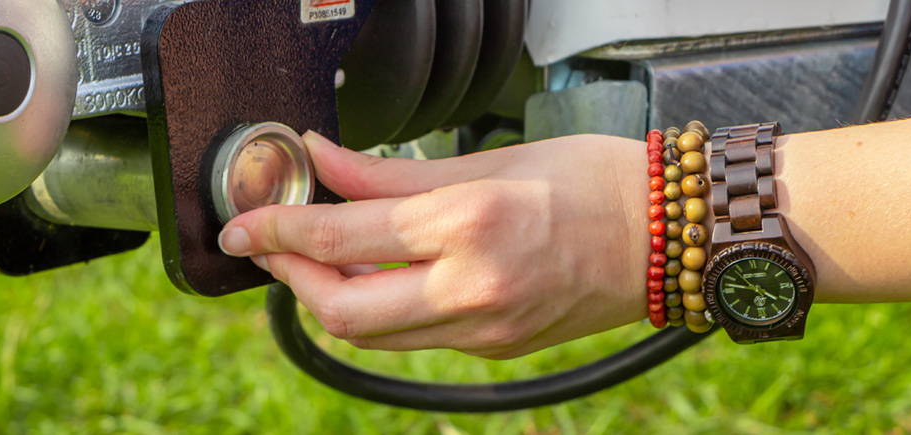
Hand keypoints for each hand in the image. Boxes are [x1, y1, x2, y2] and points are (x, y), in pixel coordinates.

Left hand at [217, 131, 652, 358]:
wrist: (668, 234)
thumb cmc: (591, 182)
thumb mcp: (484, 161)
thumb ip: (388, 175)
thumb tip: (323, 161)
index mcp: (468, 225)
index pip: (340, 238)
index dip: (277, 229)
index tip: (243, 222)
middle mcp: (472, 288)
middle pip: (341, 311)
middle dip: (290, 278)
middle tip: (269, 244)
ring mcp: (484, 329)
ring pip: (372, 334)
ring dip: (330, 296)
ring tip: (318, 254)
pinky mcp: (493, 349)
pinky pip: (413, 337)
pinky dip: (381, 306)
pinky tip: (378, 273)